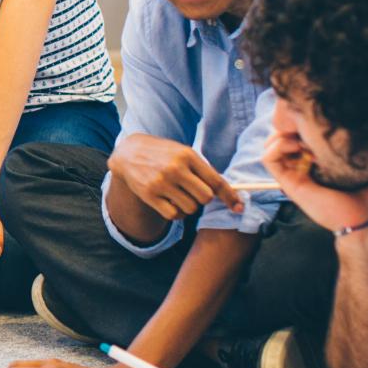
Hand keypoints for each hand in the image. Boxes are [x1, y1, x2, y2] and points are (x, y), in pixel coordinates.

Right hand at [108, 133, 243, 221]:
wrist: (128, 153)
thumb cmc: (162, 154)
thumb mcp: (182, 152)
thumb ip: (202, 169)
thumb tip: (227, 191)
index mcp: (187, 155)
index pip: (216, 181)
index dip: (230, 196)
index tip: (238, 207)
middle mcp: (175, 169)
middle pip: (205, 198)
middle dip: (204, 199)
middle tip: (195, 193)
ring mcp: (161, 183)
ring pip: (190, 208)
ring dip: (189, 206)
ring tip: (180, 196)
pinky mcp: (149, 195)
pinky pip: (174, 215)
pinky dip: (176, 213)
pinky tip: (171, 203)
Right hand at [263, 128, 367, 232]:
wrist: (365, 218)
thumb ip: (365, 145)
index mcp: (321, 160)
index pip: (301, 133)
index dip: (304, 121)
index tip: (320, 120)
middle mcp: (304, 165)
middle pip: (284, 135)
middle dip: (292, 124)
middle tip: (309, 126)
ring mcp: (294, 173)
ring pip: (272, 145)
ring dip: (283, 134)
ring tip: (302, 137)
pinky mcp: (288, 182)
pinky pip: (269, 158)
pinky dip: (277, 146)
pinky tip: (296, 145)